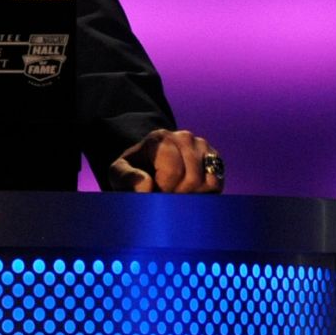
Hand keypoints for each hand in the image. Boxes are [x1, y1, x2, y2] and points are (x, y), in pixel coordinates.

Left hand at [102, 128, 222, 193]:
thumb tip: (145, 187)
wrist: (150, 165)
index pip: (173, 172)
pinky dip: (204, 194)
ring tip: (175, 195)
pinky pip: (216, 183)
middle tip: (165, 197)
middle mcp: (183, 137)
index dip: (165, 190)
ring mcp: (201, 146)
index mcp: (159, 138)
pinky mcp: (214, 158)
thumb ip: (126, 179)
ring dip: (191, 196)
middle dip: (177, 196)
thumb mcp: (119, 174)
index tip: (154, 194)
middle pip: (191, 180)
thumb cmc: (134, 171)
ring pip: (206, 182)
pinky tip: (189, 193)